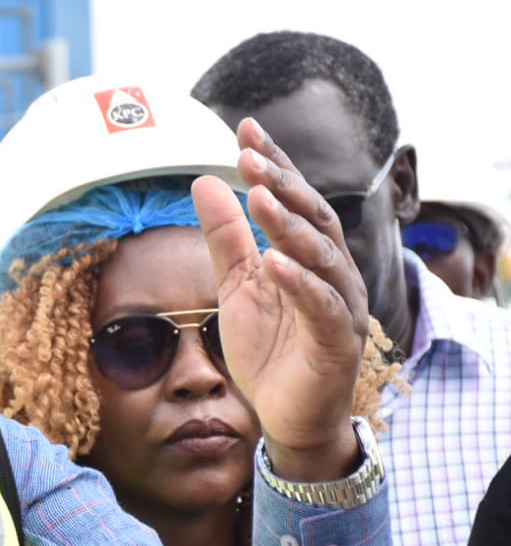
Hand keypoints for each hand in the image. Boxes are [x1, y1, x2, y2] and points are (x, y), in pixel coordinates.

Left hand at [193, 117, 363, 480]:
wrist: (288, 419)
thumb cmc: (270, 351)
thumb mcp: (236, 286)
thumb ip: (225, 238)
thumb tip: (204, 181)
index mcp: (309, 256)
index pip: (292, 200)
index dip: (273, 164)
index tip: (244, 127)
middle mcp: (332, 273)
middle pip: (311, 217)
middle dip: (280, 184)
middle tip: (249, 153)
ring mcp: (340, 306)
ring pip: (321, 255)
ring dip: (288, 224)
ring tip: (258, 195)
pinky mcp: (337, 341)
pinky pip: (322, 305)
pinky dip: (299, 282)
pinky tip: (274, 261)